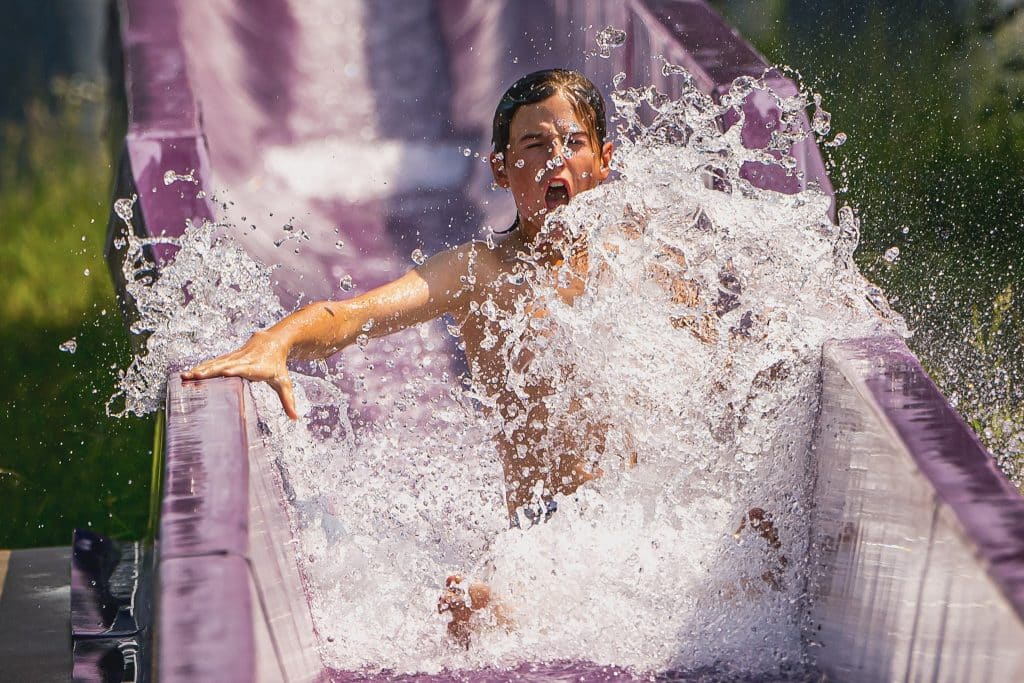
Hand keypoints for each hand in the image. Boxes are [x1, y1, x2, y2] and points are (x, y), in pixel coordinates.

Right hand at [180, 330, 298, 419]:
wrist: (273, 341)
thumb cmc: (278, 365)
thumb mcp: (284, 382)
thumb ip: (288, 400)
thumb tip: (296, 418)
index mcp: (257, 367)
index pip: (245, 368)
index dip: (236, 370)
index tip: (226, 372)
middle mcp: (243, 360)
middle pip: (225, 366)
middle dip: (210, 372)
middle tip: (196, 377)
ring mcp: (233, 357)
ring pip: (215, 363)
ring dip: (200, 369)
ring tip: (185, 376)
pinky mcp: (227, 357)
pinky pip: (212, 363)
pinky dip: (200, 367)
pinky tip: (187, 374)